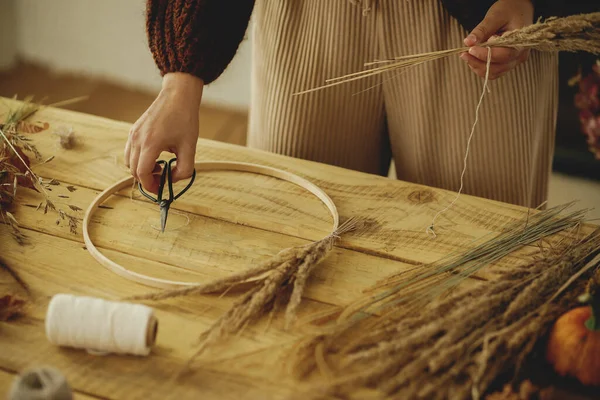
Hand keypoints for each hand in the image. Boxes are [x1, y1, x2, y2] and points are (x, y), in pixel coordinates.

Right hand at [124, 73, 202, 192]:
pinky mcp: (134, 131)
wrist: (177, 96)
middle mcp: (137, 139)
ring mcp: (133, 134)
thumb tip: (172, 179)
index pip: (142, 173)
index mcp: (150, 144)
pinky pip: (130, 151)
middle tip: (162, 180)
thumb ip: (184, 169)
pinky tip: (154, 156)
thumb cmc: (185, 120)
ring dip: (141, 170)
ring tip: (159, 166)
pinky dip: (138, 159)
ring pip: (129, 162)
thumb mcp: (190, 148)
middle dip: (147, 179)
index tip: (160, 189)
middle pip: (133, 170)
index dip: (150, 185)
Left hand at [460, 0, 532, 79]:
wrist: (519, 9)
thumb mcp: (495, 16)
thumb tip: (468, 42)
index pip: (503, 55)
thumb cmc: (509, 10)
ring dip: (477, 66)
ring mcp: (514, 61)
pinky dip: (481, 66)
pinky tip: (473, 57)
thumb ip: (482, 30)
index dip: (485, 55)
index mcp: (520, 43)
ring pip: (494, 73)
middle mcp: (519, 55)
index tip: (470, 50)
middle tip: (463, 53)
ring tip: (466, 54)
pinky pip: (493, 71)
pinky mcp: (507, 63)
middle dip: (478, 62)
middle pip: (497, 68)